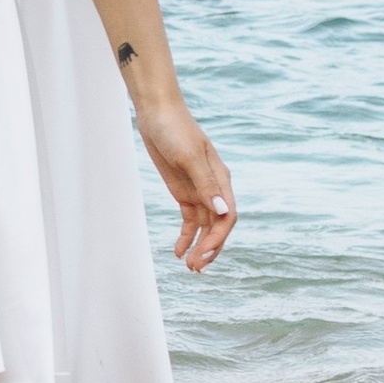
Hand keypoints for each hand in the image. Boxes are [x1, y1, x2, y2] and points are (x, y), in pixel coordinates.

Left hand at [133, 95, 237, 270]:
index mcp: (221, 179)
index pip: (227, 216)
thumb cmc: (175, 130)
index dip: (217, 238)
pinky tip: (178, 250)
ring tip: (189, 267)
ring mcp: (199, 190)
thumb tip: (221, 211)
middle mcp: (214, 188)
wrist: (157, 113)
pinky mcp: (183, 191)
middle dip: (209, 248)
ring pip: (205, 226)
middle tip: (195, 269)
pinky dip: (186, 236)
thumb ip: (205, 184)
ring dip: (199, 246)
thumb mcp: (188, 157)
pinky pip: (190, 220)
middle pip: (217, 226)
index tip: (202, 254)